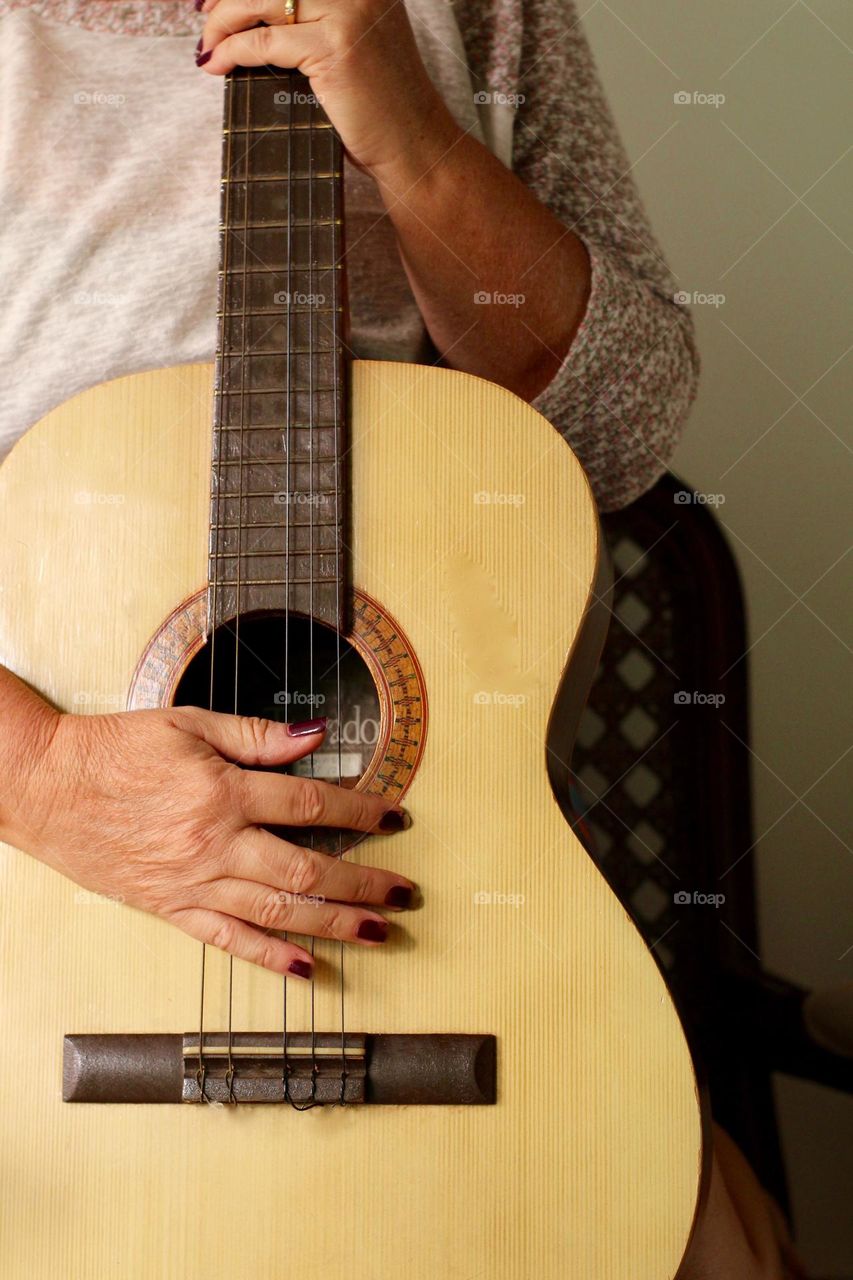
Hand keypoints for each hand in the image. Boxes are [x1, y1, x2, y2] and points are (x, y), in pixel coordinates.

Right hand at [8, 706, 415, 976]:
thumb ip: (256, 736)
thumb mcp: (189, 723)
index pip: (312, 803)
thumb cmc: (116, 749)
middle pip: (307, 868)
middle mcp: (215, 843)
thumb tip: (315, 735)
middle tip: (405, 893)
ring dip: (334, 924)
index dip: (361, 811)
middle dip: (364, 883)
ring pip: (277, 911)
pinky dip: (269, 957)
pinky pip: (228, 940)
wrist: (47, 786)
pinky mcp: (171, 908)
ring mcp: (193, 882)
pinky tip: (306, 969)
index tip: (395, 818)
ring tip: (378, 932)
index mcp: (223, 791)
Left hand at [195, 0, 461, 174]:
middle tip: (204, 17)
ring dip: (223, 21)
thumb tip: (253, 19)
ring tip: (207, 46)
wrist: (416, 148)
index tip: (217, 0)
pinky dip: (232, 51)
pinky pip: (264, 41)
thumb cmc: (382, 110)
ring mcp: (348, 14)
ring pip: (262, 1)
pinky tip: (217, 64)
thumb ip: (315, 23)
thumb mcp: (352, 47)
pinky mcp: (335, 48)